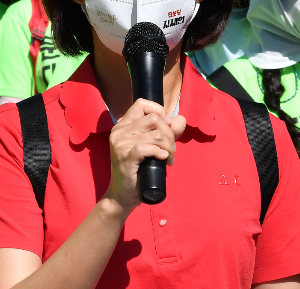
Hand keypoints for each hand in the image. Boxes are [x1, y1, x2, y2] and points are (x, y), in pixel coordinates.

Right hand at [104, 99, 185, 215]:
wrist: (122, 196)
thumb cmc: (138, 171)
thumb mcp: (152, 148)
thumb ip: (167, 133)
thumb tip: (181, 119)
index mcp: (122, 126)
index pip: (142, 104)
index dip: (159, 112)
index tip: (167, 128)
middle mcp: (119, 131)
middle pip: (153, 119)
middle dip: (169, 134)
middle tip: (171, 149)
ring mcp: (120, 144)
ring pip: (155, 135)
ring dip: (168, 147)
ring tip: (169, 158)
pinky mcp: (125, 157)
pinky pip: (148, 147)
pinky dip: (160, 153)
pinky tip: (163, 160)